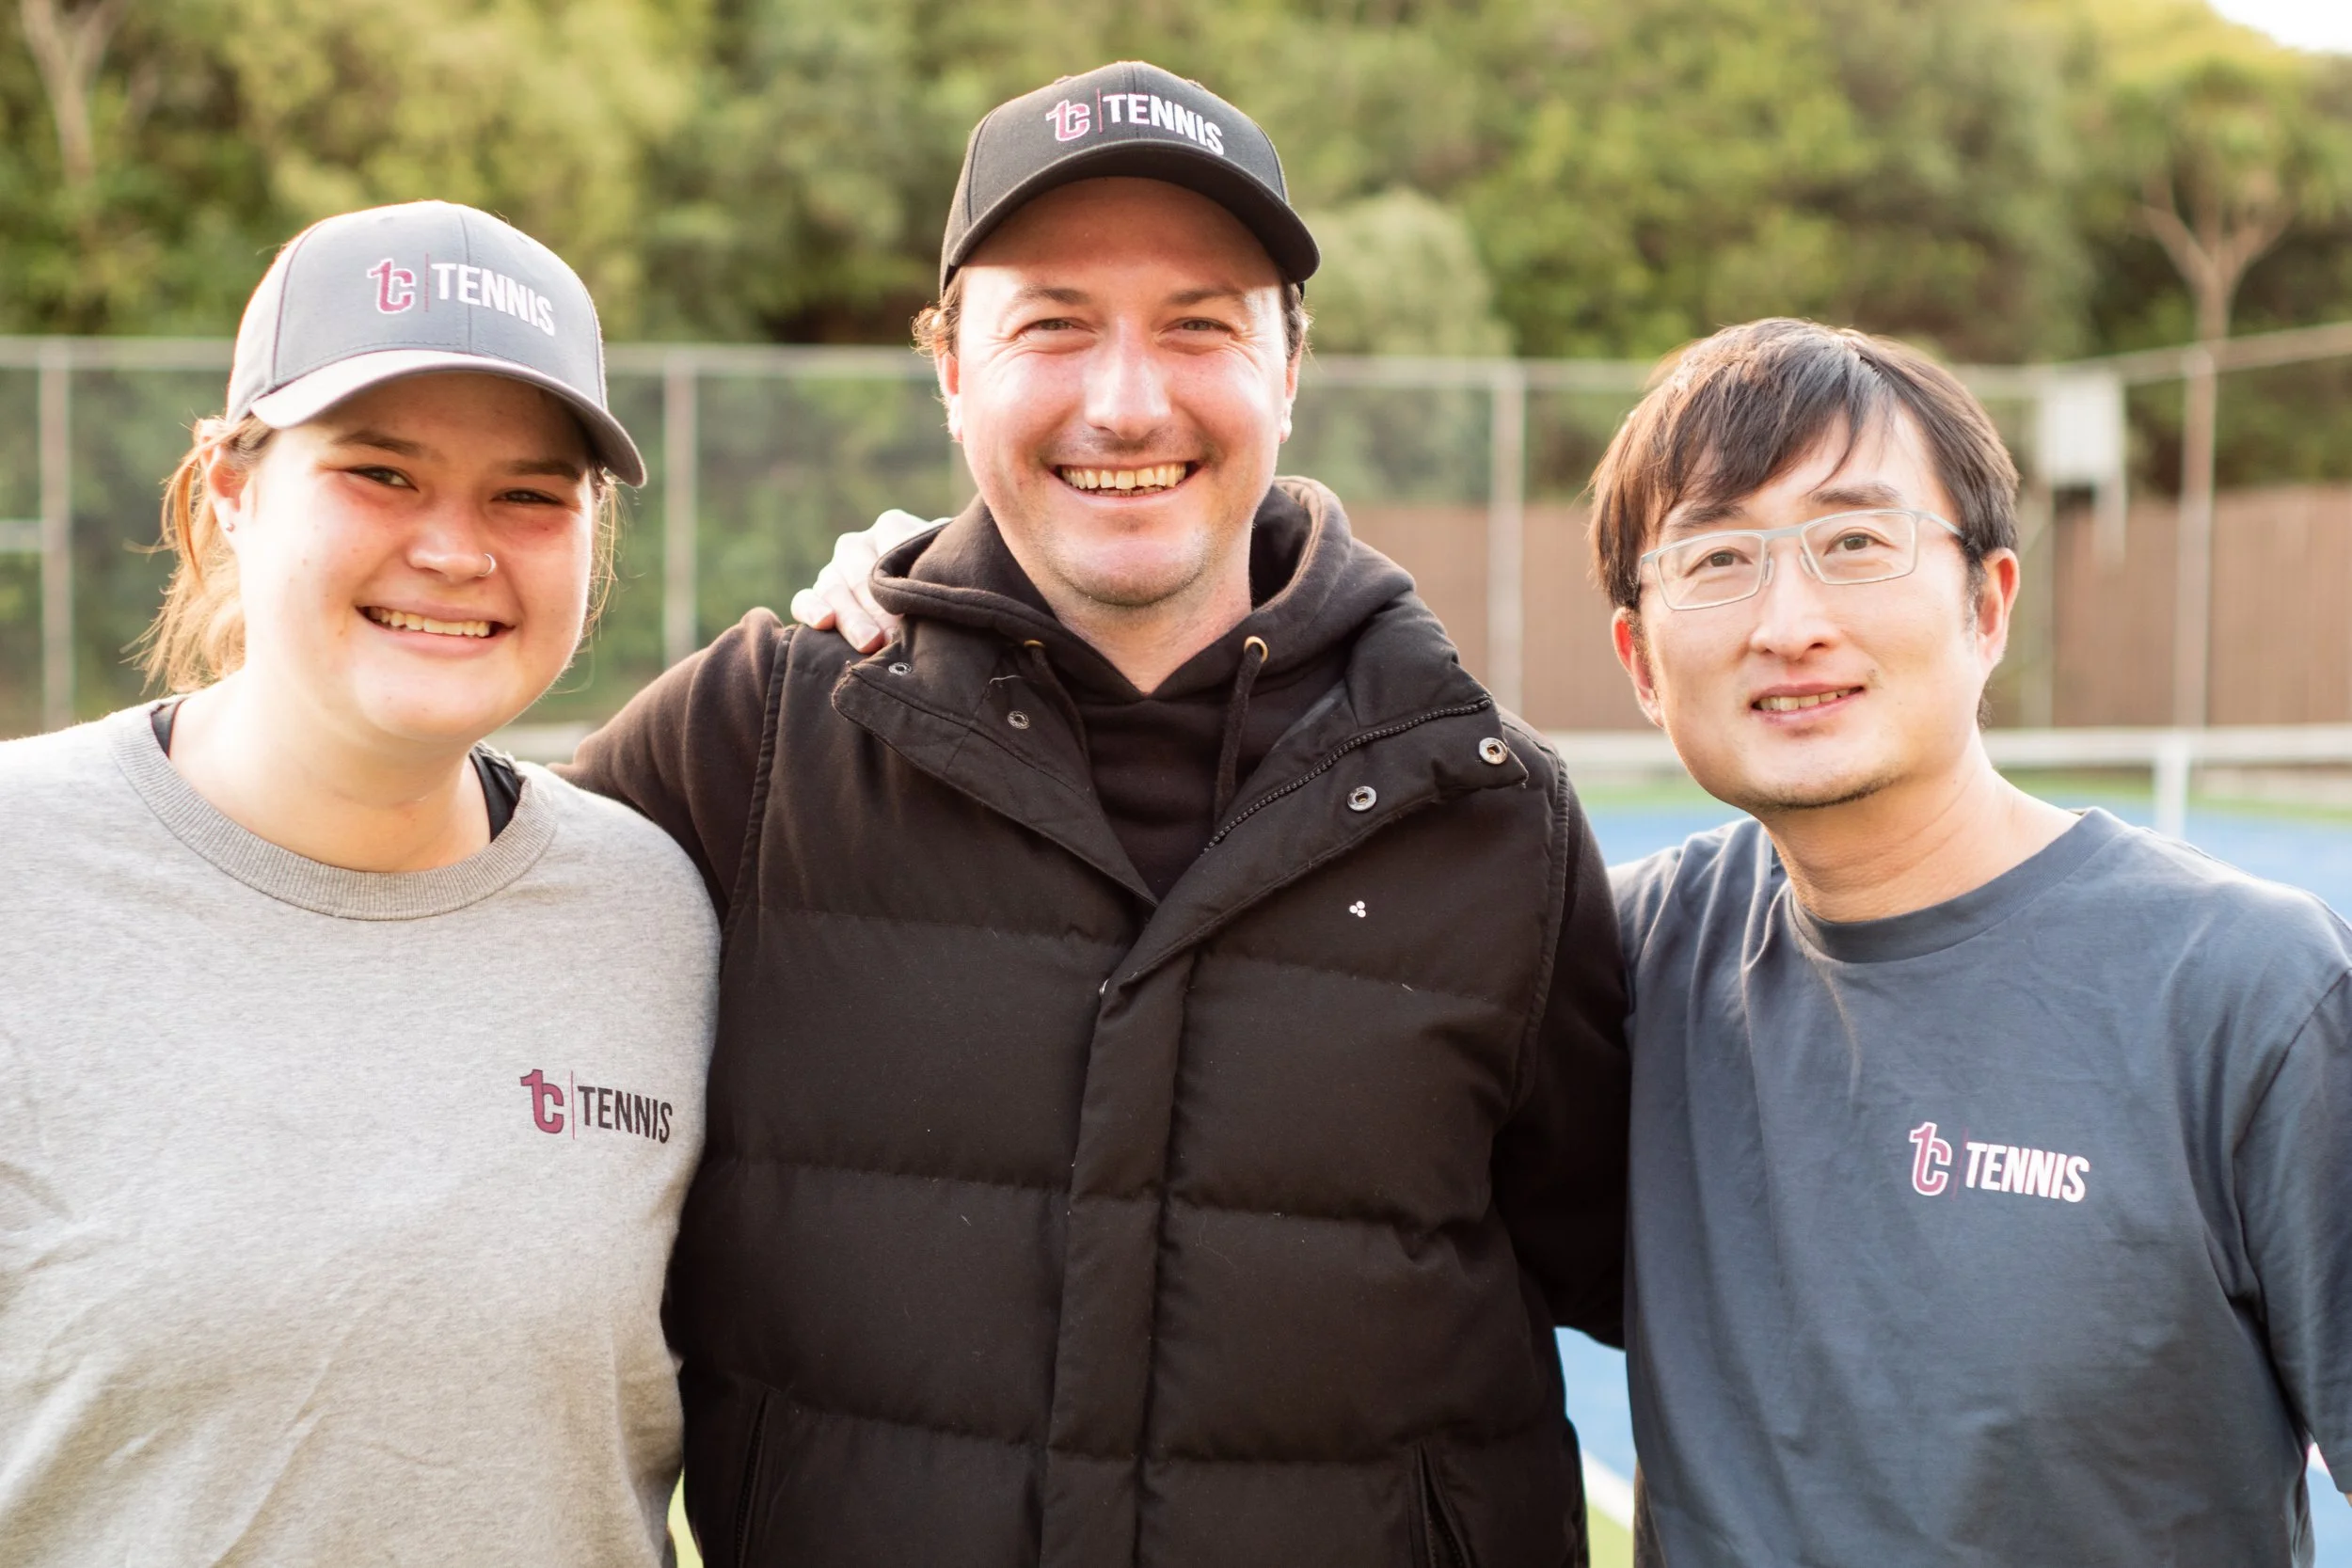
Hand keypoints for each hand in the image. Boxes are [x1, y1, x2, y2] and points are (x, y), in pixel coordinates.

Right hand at [788, 509, 937, 653]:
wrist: (933, 601)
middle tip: (893, 637)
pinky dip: (810, 609)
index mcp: (892, 527)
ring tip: (870, 643)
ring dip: (850, 616)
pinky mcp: (819, 596)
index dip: (902, 581)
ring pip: (832, 586)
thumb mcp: (951, 568)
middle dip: (877, 608)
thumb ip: (942, 571)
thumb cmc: (947, 582)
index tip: (915, 610)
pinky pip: (804, 598)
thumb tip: (936, 592)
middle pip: (860, 572)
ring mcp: (835, 569)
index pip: (889, 545)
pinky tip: (824, 623)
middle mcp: (859, 545)